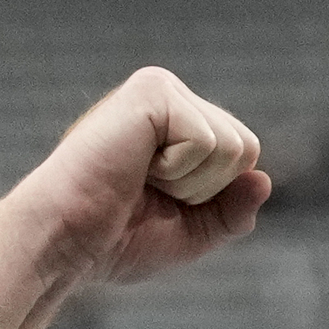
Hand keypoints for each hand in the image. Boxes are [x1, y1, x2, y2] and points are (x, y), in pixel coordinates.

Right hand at [9, 67, 270, 287]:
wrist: (65, 241)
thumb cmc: (114, 239)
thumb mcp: (190, 232)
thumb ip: (231, 211)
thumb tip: (264, 179)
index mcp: (176, 122)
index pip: (243, 156)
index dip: (212, 197)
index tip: (159, 201)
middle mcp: (169, 95)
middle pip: (245, 148)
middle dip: (206, 190)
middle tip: (148, 192)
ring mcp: (160, 88)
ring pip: (233, 146)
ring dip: (191, 183)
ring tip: (139, 179)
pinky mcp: (152, 92)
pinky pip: (209, 141)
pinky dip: (179, 171)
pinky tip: (135, 168)